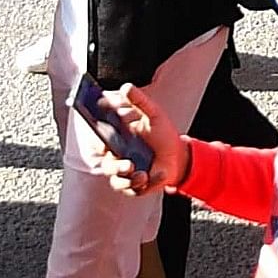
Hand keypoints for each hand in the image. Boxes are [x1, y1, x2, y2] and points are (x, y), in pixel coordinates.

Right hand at [87, 81, 193, 196]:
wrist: (179, 155)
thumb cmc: (162, 134)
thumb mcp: (153, 114)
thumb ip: (139, 101)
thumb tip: (126, 86)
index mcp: (117, 141)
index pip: (100, 143)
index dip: (98, 144)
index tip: (103, 143)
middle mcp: (117, 158)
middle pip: (106, 165)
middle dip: (115, 166)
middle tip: (127, 164)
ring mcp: (126, 174)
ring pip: (117, 181)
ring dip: (127, 180)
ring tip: (141, 174)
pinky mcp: (137, 186)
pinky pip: (134, 191)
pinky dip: (145, 185)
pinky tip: (156, 175)